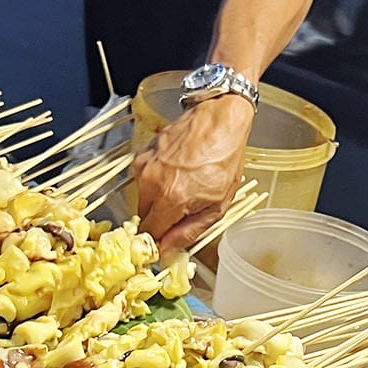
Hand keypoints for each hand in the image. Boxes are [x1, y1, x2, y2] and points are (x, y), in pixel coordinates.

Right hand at [133, 93, 253, 254]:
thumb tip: (168, 248)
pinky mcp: (143, 153)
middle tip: (181, 211)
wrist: (219, 118)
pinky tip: (176, 171)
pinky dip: (156, 180)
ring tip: (182, 185)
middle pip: (144, 216)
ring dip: (158, 198)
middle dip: (160, 219)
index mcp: (170, 199)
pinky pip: (144, 178)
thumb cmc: (224, 158)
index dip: (159, 240)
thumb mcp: (217, 206)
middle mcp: (151, 182)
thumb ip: (188, 231)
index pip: (150, 234)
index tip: (167, 239)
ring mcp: (144, 165)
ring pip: (143, 197)